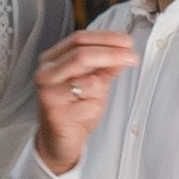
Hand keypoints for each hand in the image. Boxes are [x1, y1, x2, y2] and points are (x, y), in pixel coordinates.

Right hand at [33, 31, 137, 170]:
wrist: (59, 140)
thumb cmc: (74, 109)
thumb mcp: (93, 83)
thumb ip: (105, 67)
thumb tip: (123, 51)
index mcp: (52, 60)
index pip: (79, 39)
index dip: (106, 38)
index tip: (128, 42)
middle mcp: (46, 74)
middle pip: (81, 55)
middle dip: (112, 54)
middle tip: (132, 57)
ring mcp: (48, 94)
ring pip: (89, 82)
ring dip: (100, 91)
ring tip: (92, 101)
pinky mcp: (55, 113)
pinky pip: (89, 105)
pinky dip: (95, 108)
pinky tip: (84, 115)